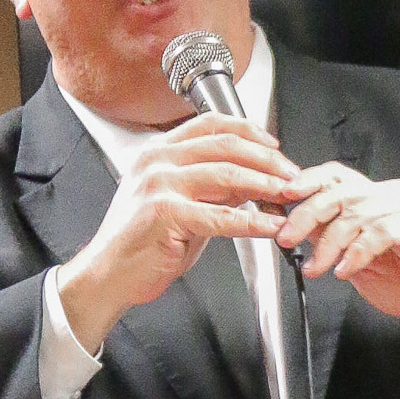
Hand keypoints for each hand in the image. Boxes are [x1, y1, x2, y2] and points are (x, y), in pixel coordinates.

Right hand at [56, 114, 296, 353]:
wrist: (108, 274)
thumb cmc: (141, 243)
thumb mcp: (180, 203)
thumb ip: (213, 188)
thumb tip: (255, 181)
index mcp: (159, 152)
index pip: (212, 124)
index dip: (250, 131)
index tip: (274, 145)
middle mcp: (157, 161)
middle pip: (226, 145)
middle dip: (267, 159)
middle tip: (291, 175)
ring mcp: (159, 185)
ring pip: (227, 174)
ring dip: (265, 185)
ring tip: (287, 196)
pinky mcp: (165, 213)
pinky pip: (221, 216)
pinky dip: (253, 222)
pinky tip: (271, 227)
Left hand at [276, 162, 399, 349]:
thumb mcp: (362, 268)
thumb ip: (335, 249)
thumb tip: (298, 237)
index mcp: (372, 202)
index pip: (333, 178)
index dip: (304, 182)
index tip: (278, 198)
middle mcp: (388, 197)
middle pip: (338, 191)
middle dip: (306, 214)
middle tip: (288, 237)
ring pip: (356, 212)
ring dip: (330, 242)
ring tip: (320, 267)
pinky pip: (383, 231)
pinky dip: (360, 250)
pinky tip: (348, 269)